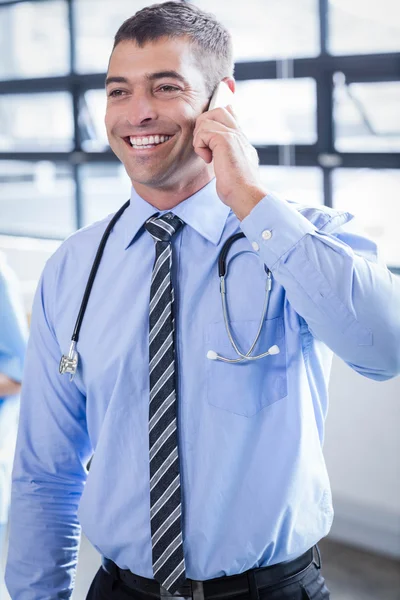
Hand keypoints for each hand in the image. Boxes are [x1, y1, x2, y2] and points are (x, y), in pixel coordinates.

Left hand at [193, 105, 266, 219]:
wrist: (246, 195)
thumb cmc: (238, 189)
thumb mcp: (234, 168)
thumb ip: (227, 155)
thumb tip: (217, 153)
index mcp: (242, 140)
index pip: (230, 115)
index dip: (215, 119)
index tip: (208, 138)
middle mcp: (239, 135)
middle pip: (218, 110)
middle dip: (203, 125)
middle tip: (204, 146)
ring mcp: (233, 135)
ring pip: (206, 120)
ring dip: (199, 139)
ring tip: (206, 155)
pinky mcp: (225, 140)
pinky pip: (203, 132)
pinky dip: (200, 146)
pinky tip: (208, 160)